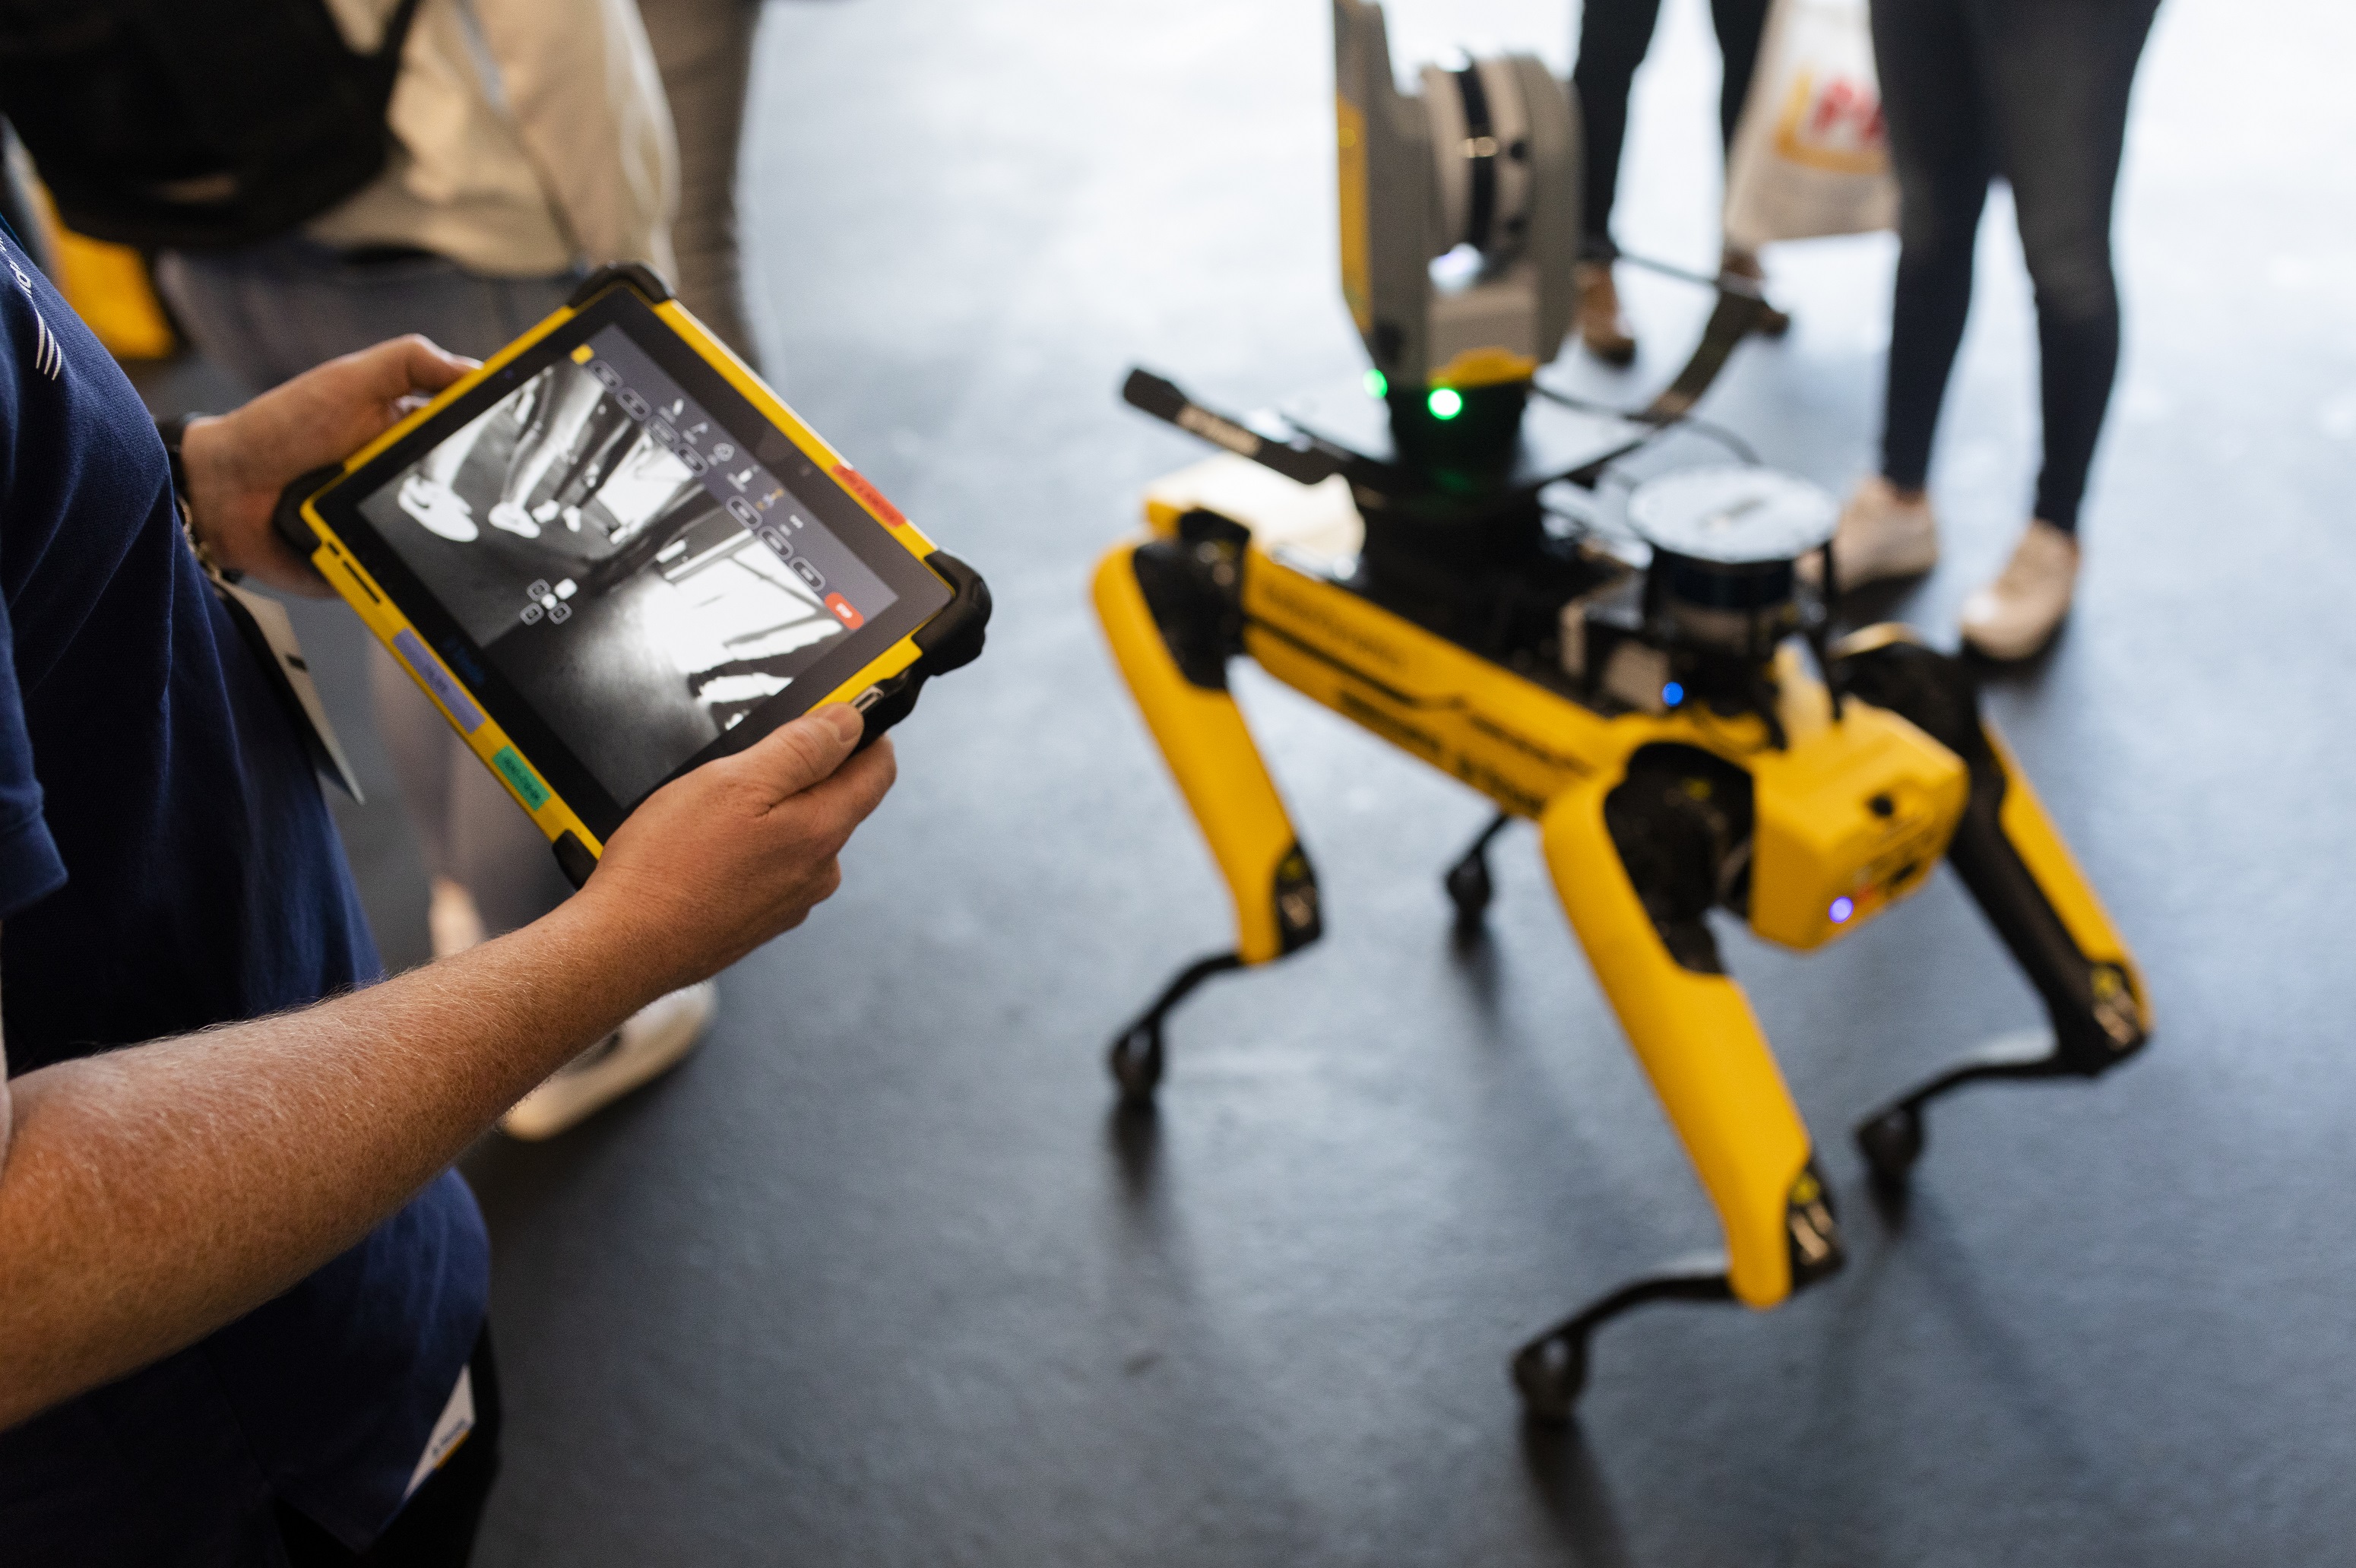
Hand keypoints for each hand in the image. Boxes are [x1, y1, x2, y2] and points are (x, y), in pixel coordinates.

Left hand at [178, 336, 476, 594]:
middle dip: (485, 499)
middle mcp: (408, 482)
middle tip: (495, 497)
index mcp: (410, 434)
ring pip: (447, 543)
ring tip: (446, 535)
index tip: (533, 443)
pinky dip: (415, 580)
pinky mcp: (376, 567)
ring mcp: (394, 527)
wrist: (222, 492)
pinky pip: (410, 580)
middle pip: (471, 495)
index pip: (472, 437)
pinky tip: (421, 576)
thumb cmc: (279, 427)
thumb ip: (409, 363)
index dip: (502, 440)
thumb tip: (479, 371)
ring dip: (450, 543)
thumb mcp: (348, 380)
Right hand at [565, 706, 897, 999]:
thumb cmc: (668, 864)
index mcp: (822, 831)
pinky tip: (704, 851)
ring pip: (797, 835)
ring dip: (769, 812)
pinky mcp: (759, 920)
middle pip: (835, 801)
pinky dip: (747, 849)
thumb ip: (801, 750)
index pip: (877, 771)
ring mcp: (790, 901)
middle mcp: (818, 872)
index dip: (865, 733)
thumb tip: (849, 724)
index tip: (839, 713)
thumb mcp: (735, 781)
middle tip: (745, 761)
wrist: (622, 947)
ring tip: (711, 812)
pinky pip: (768, 867)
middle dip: (802, 772)